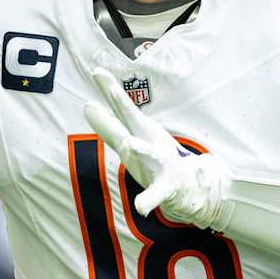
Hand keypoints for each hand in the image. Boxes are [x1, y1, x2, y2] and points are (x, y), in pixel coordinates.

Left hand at [83, 67, 228, 225]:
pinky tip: (141, 206)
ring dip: (141, 150)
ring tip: (130, 144)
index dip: (109, 91)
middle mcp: (151, 143)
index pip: (121, 109)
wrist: (193, 186)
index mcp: (141, 133)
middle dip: (122, 104)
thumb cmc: (157, 161)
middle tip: (110, 88)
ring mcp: (160, 164)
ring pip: (150, 155)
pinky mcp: (166, 187)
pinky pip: (156, 195)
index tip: (96, 72)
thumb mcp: (132, 139)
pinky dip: (148, 200)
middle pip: (134, 121)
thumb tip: (86, 105)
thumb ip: (107, 125)